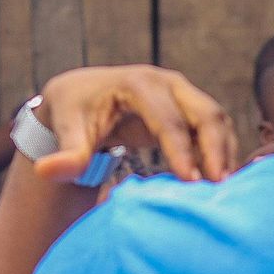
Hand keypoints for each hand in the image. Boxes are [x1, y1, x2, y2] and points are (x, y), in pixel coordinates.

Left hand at [31, 66, 234, 182]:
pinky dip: (222, 152)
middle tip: (220, 187)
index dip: (181, 150)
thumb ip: (66, 154)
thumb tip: (47, 172)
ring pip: (216, 120)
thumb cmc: (74, 112)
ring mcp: (183, 93)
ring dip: (225, 152)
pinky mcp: (190, 108)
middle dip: (216, 149)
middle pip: (206, 113)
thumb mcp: (67, 130)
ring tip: (226, 189)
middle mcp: (168, 83)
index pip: (168, 119)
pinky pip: (215, 129)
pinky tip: (222, 181)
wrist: (81, 94)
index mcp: (139, 83)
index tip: (190, 182)